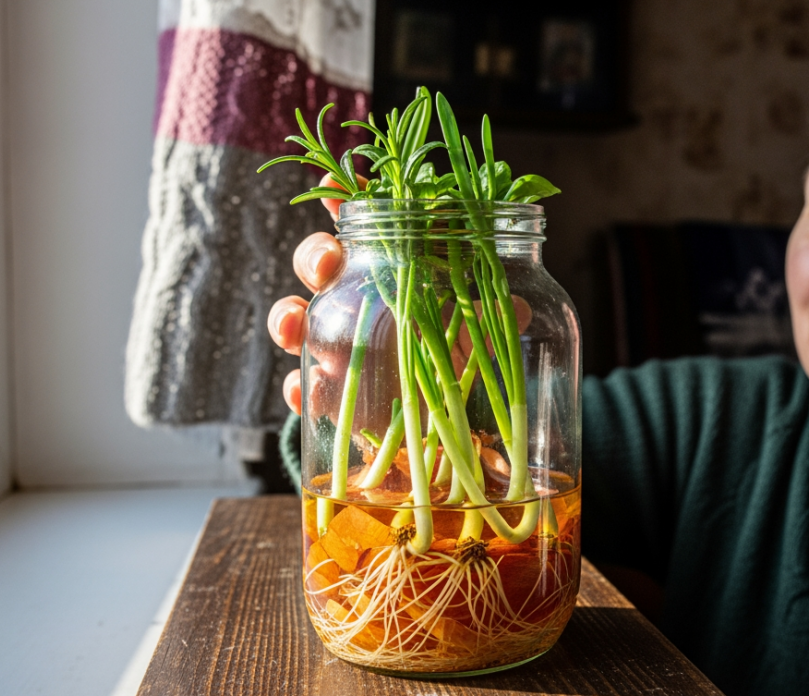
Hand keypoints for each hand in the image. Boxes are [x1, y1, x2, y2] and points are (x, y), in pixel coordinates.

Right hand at [267, 176, 532, 416]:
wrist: (436, 423)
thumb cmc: (456, 359)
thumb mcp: (478, 334)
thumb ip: (491, 319)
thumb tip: (521, 308)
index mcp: (391, 272)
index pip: (364, 224)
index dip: (344, 200)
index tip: (334, 187)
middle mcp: (355, 302)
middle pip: (319, 264)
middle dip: (315, 255)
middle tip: (327, 262)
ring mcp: (334, 346)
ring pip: (295, 318)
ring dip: (287, 317)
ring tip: (295, 326)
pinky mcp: (328, 394)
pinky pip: (299, 387)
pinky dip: (296, 388)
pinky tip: (303, 391)